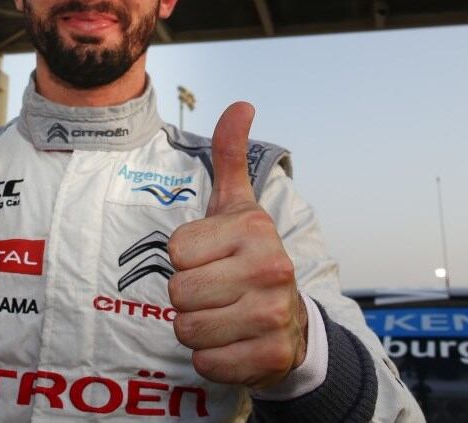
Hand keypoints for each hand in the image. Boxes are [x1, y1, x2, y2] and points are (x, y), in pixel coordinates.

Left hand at [167, 102, 307, 389]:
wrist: (291, 321)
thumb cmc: (249, 258)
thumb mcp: (238, 206)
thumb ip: (231, 155)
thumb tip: (241, 104)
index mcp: (255, 230)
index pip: (175, 251)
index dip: (185, 258)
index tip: (211, 258)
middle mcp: (271, 270)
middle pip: (178, 293)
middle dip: (188, 297)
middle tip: (215, 292)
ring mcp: (274, 316)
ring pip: (187, 329)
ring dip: (196, 328)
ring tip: (223, 316)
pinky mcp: (270, 358)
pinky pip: (206, 362)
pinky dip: (211, 358)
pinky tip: (232, 343)